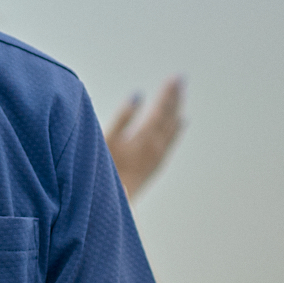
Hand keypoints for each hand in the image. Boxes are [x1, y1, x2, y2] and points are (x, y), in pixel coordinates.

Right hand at [105, 76, 183, 197]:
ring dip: (176, 110)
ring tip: (181, 94)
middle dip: (174, 97)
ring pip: (172, 129)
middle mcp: (155, 148)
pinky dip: (177, 129)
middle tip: (180, 79)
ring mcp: (156, 158)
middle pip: (169, 118)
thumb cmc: (102, 170)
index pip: (160, 111)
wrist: (108, 204)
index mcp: (144, 139)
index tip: (174, 78)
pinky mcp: (154, 166)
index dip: (167, 94)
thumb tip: (137, 96)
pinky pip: (171, 142)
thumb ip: (122, 118)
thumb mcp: (106, 140)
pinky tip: (181, 122)